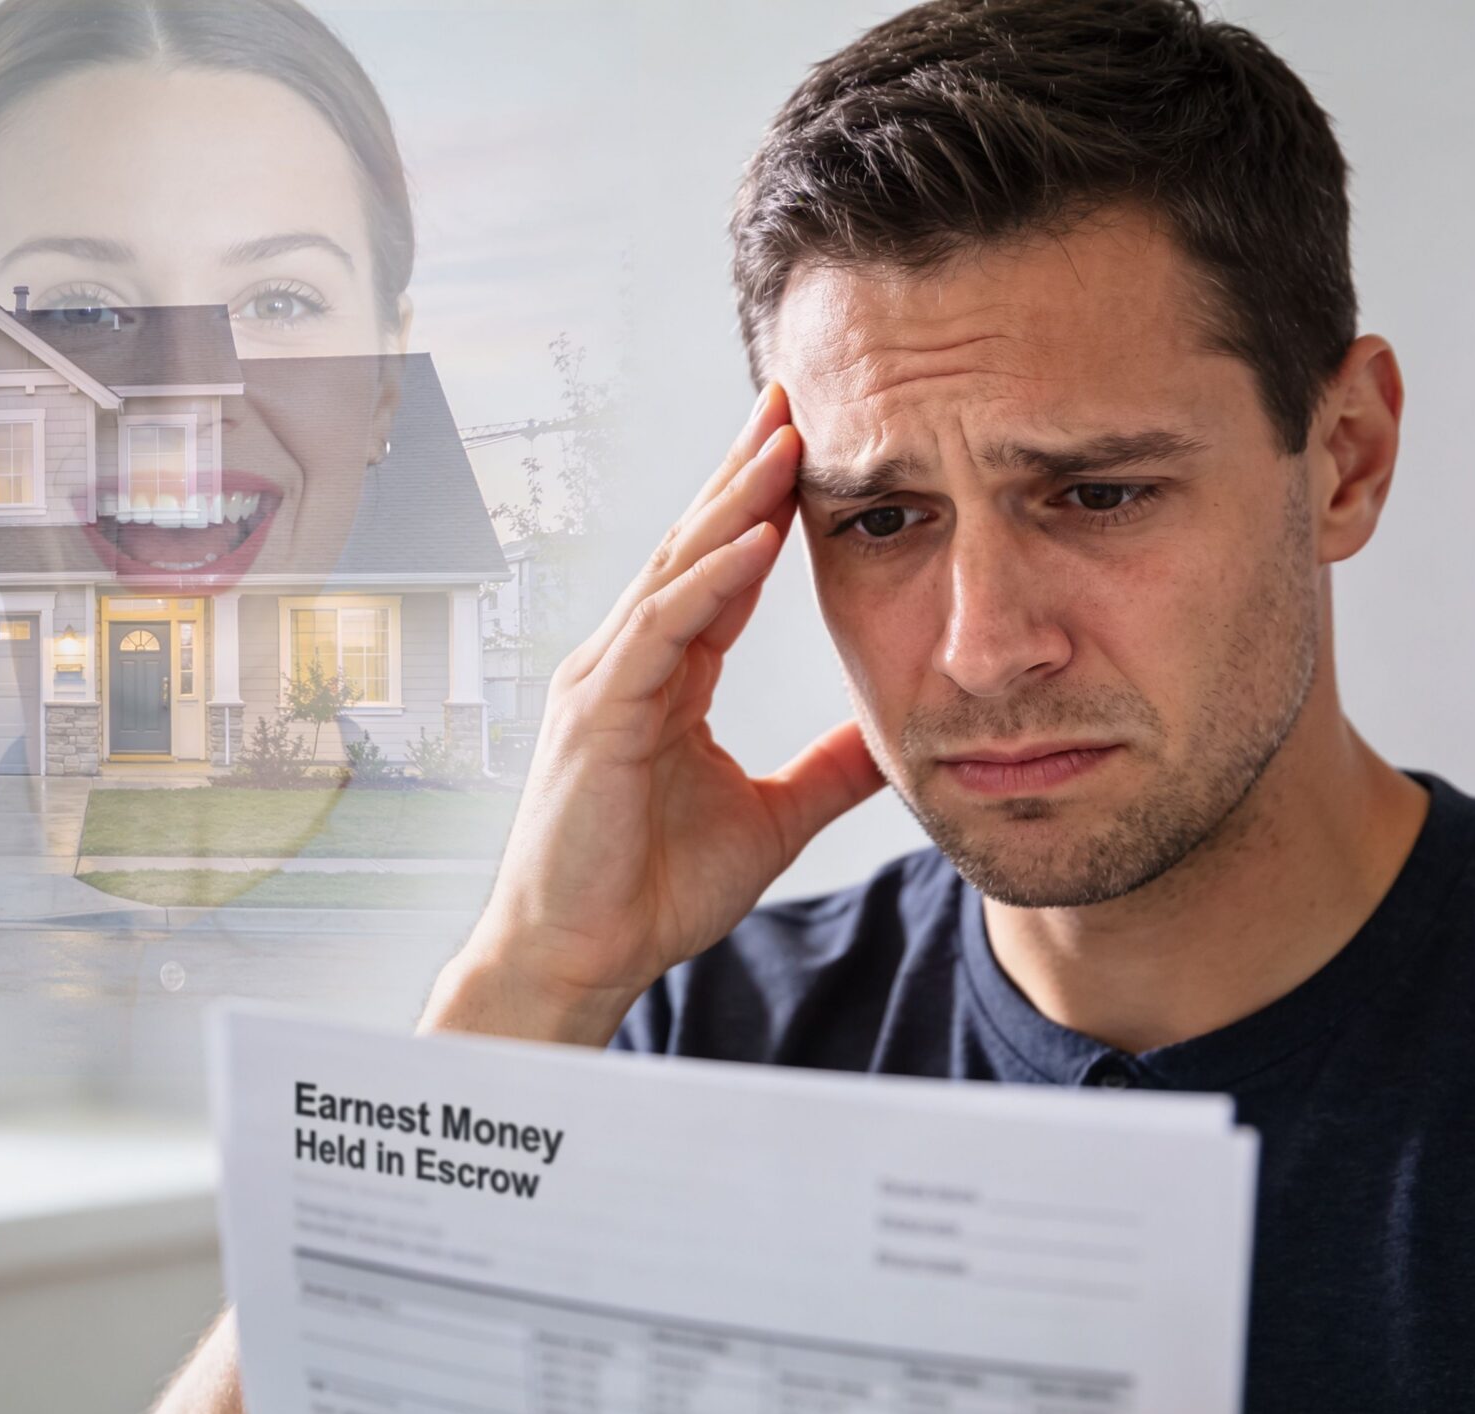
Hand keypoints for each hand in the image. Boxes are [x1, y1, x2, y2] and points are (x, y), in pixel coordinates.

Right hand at [424, 383, 884, 1045]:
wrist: (583, 958)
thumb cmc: (648, 892)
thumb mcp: (769, 819)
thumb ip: (825, 771)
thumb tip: (891, 738)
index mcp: (664, 678)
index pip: (720, 570)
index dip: (762, 504)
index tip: (810, 442)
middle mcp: (627, 663)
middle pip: (693, 545)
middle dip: (743, 469)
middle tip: (792, 393)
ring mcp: (605, 682)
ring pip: (676, 570)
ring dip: (731, 501)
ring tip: (784, 436)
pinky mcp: (598, 715)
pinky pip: (661, 630)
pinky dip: (707, 581)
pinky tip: (752, 537)